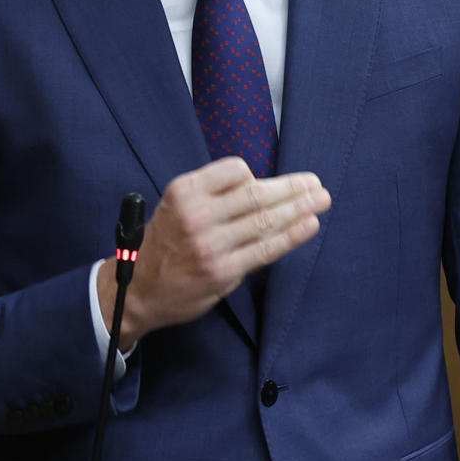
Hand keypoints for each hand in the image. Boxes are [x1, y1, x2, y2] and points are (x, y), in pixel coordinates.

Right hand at [100, 157, 330, 349]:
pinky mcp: (222, 271)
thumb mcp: (177, 206)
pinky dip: (292, 235)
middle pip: (256, 194)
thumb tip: (264, 187)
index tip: (273, 183)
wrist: (138, 290)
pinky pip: (265, 249)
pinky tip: (309, 225)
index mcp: (184, 191)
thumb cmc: (165, 243)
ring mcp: (210, 244)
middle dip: (292, 189)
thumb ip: (213, 195)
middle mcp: (196, 214)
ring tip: (321, 200)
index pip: (234, 170)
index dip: (257, 176)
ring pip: (265, 220)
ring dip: (299, 208)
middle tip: (316, 185)